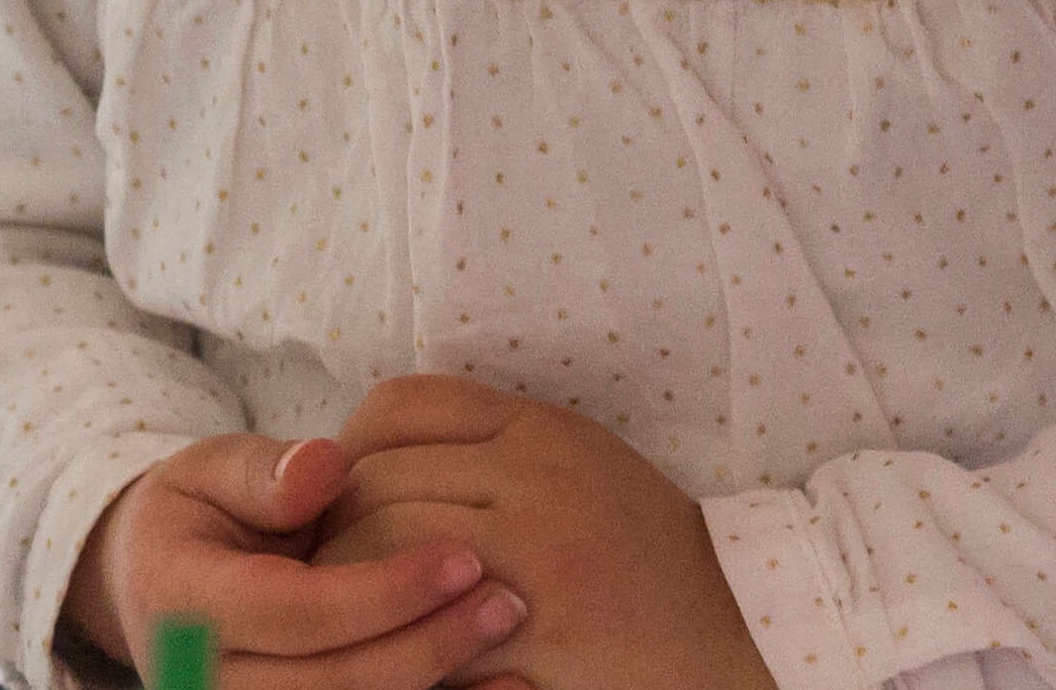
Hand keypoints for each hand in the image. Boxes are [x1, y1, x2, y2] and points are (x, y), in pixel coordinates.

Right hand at [70, 431, 528, 689]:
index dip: (384, 591)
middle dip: (426, 647)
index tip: (464, 555)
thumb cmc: (199, 514)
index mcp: (187, 608)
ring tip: (512, 648)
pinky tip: (501, 688)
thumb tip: (325, 468)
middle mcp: (207, 680)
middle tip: (507, 600)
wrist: (154, 584)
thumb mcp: (209, 471)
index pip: (296, 613)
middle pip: (331, 685)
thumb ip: (264, 471)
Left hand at [317, 377, 775, 689]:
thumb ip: (494, 445)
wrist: (735, 628)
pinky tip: (396, 649)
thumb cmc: (646, 555)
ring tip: (345, 615)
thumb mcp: (579, 465)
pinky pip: (423, 620)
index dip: (349, 448)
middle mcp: (534, 471)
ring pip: (383, 547)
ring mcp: (534, 547)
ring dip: (348, 586)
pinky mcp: (533, 622)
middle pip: (376, 478)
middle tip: (320, 567)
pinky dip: (394, 636)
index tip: (337, 494)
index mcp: (541, 426)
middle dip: (332, 526)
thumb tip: (374, 454)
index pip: (401, 405)